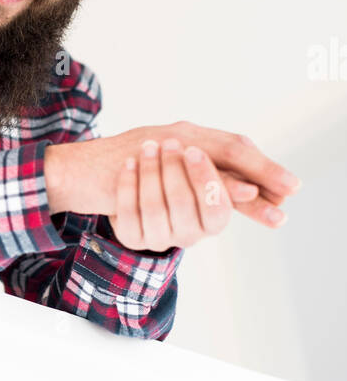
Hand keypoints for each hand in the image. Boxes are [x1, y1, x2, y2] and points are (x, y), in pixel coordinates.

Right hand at [45, 121, 300, 230]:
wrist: (70, 170)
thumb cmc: (115, 170)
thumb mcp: (159, 167)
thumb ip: (192, 174)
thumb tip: (237, 191)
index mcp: (182, 134)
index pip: (231, 145)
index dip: (262, 163)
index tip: (288, 186)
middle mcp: (176, 136)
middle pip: (230, 152)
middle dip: (264, 173)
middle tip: (289, 194)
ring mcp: (159, 150)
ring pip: (209, 168)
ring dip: (239, 186)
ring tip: (265, 201)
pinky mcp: (146, 169)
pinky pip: (182, 182)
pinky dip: (214, 188)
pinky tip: (236, 195)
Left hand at [107, 138, 235, 251]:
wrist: (128, 171)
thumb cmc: (179, 161)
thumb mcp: (209, 157)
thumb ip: (233, 171)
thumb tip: (253, 191)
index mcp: (214, 219)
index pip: (218, 209)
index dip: (206, 180)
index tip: (194, 150)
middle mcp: (189, 235)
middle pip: (183, 205)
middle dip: (175, 170)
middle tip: (170, 142)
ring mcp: (159, 238)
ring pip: (154, 208)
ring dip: (151, 172)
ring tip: (148, 146)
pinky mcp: (132, 237)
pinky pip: (128, 213)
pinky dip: (129, 184)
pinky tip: (130, 163)